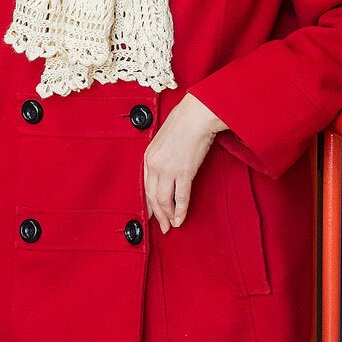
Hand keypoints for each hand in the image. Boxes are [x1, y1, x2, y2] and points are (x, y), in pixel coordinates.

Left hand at [143, 93, 226, 232]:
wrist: (196, 116)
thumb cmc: (183, 123)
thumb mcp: (163, 140)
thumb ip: (161, 155)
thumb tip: (166, 166)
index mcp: (148, 157)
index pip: (145, 186)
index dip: (148, 202)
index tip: (152, 212)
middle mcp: (154, 165)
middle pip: (152, 196)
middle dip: (157, 214)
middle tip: (162, 225)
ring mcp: (168, 170)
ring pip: (164, 200)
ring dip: (168, 215)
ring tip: (172, 225)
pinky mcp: (184, 172)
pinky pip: (181, 197)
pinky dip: (181, 210)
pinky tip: (181, 218)